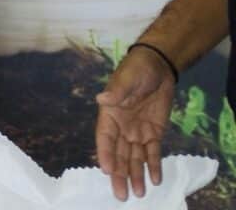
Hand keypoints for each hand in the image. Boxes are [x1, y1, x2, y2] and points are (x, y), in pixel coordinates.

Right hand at [95, 46, 175, 199]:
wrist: (158, 66)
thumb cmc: (137, 69)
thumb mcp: (127, 78)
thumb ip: (117, 90)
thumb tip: (102, 98)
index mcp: (109, 113)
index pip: (105, 138)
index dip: (106, 154)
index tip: (107, 170)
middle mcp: (121, 126)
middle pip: (119, 154)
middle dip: (120, 174)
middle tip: (121, 194)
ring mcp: (137, 131)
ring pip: (135, 157)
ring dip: (136, 175)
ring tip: (139, 194)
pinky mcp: (153, 132)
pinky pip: (153, 152)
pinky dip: (153, 166)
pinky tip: (155, 180)